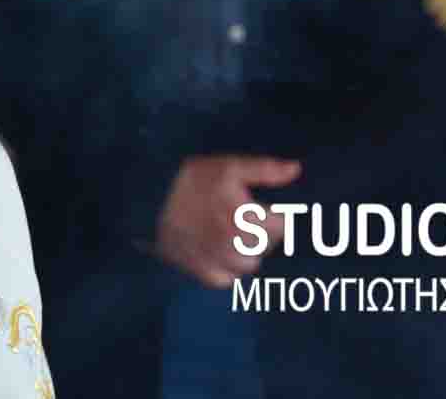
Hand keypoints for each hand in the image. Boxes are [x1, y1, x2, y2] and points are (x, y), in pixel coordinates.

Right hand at [154, 154, 301, 287]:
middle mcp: (232, 240)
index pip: (281, 227)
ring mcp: (216, 258)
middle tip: (246, 219)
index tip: (268, 210)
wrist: (149, 198)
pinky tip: (219, 250)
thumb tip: (296, 169)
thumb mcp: (228, 166)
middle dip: (262, 233)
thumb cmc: (191, 179)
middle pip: (266, 246)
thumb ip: (265, 169)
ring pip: (249, 265)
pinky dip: (227, 268)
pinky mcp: (200, 270)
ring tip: (233, 234)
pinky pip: (227, 279)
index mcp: (243, 214)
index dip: (276, 216)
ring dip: (246, 251)